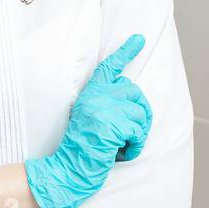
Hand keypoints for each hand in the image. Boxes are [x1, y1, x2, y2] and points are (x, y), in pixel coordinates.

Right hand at [24, 33, 152, 207]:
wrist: (67, 168)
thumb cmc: (82, 147)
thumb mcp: (89, 118)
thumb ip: (106, 104)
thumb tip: (132, 100)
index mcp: (90, 93)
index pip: (109, 67)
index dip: (126, 52)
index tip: (139, 39)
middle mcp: (96, 97)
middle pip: (135, 92)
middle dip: (140, 114)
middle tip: (130, 133)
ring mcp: (103, 109)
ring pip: (140, 113)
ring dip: (138, 134)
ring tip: (122, 145)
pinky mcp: (111, 125)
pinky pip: (138, 131)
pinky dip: (135, 146)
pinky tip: (121, 153)